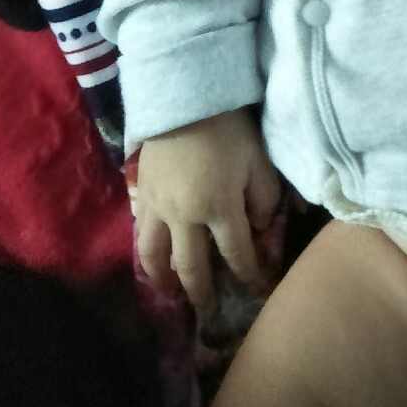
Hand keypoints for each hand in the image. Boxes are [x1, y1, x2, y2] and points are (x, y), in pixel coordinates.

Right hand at [134, 106, 282, 317]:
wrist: (185, 96)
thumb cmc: (229, 127)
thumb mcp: (259, 160)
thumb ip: (265, 198)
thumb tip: (261, 227)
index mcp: (220, 208)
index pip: (237, 254)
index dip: (249, 275)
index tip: (258, 290)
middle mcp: (186, 217)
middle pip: (192, 267)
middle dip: (203, 293)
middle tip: (209, 311)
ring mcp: (159, 207)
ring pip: (155, 257)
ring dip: (165, 280)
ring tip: (170, 293)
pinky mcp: (141, 194)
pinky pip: (141, 233)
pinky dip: (146, 253)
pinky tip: (152, 257)